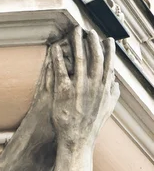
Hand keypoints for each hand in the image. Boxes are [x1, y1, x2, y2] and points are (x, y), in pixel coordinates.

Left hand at [47, 27, 119, 146]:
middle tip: (88, 31)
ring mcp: (79, 87)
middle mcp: (94, 85)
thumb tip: (115, 83)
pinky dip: (58, 57)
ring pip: (79, 58)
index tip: (107, 39)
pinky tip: (55, 48)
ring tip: (73, 32)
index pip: (109, 63)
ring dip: (76, 42)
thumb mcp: (107, 110)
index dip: (108, 49)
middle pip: (95, 56)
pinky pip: (60, 69)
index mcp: (105, 88)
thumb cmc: (91, 126)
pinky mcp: (63, 91)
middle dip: (92, 41)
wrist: (77, 139)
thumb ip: (112, 94)